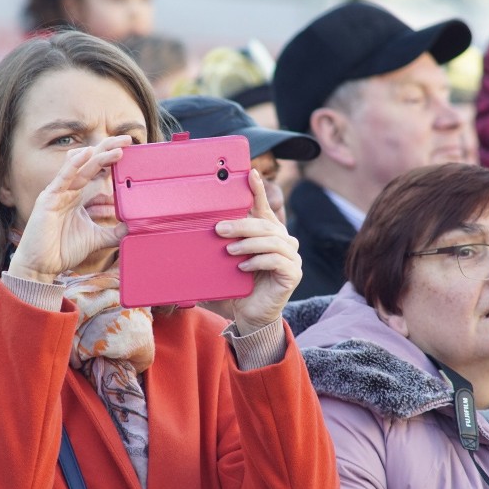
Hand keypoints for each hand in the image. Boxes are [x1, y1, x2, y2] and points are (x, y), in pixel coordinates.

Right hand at [8, 136, 131, 282]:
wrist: (42, 266)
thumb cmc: (63, 251)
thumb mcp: (96, 239)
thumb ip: (114, 232)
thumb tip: (132, 227)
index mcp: (78, 196)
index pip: (97, 171)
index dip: (111, 160)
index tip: (130, 151)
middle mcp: (68, 190)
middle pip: (91, 163)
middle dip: (108, 149)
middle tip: (128, 140)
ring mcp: (58, 192)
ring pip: (80, 167)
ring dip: (99, 155)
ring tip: (117, 147)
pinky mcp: (48, 199)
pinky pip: (62, 177)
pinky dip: (74, 164)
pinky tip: (87, 154)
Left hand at [216, 170, 301, 334]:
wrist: (249, 315)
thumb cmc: (237, 286)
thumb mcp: (226, 261)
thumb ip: (221, 244)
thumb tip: (195, 230)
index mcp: (269, 233)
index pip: (264, 208)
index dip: (258, 190)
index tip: (250, 173)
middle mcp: (284, 242)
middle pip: (265, 225)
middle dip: (242, 224)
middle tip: (219, 229)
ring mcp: (292, 257)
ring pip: (272, 241)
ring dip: (248, 243)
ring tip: (229, 251)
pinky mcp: (293, 273)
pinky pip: (277, 261)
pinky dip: (259, 261)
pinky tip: (243, 267)